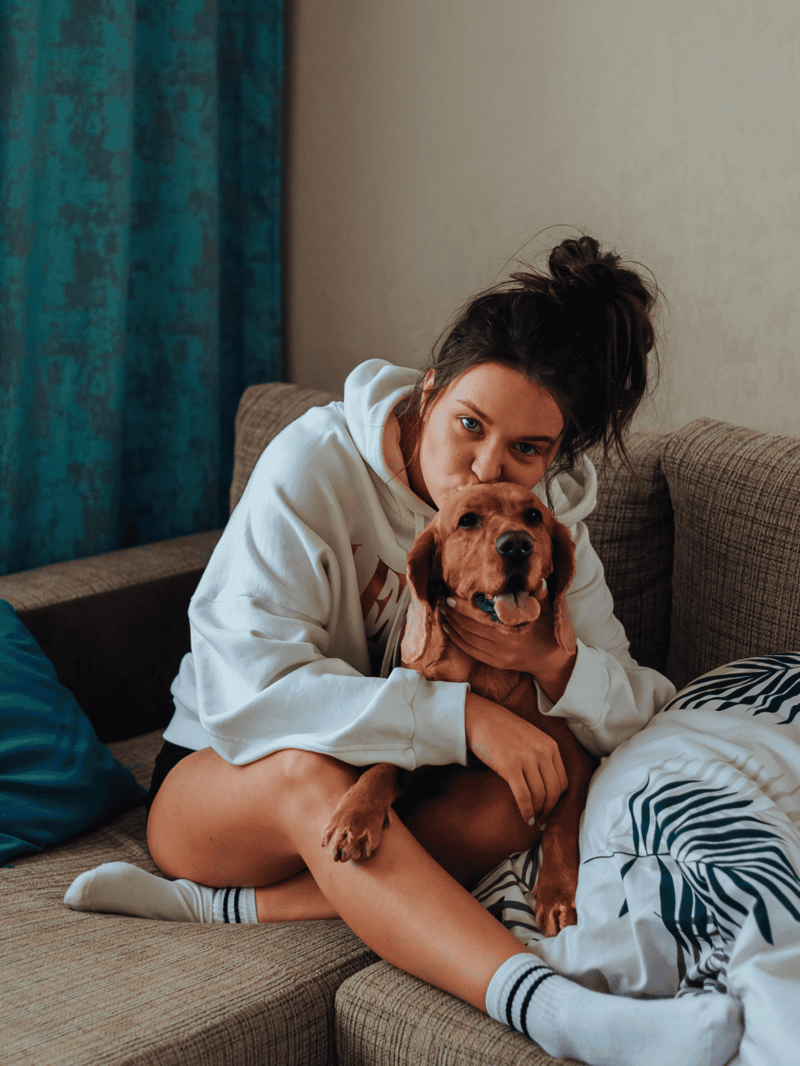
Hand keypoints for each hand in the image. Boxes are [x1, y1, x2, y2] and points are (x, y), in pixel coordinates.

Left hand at [440, 590, 576, 702]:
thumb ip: (540, 595)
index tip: (450, 595)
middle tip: (441, 600)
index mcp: (515, 633)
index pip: (480, 619)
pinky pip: (471, 651)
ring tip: (442, 611)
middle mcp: (504, 647)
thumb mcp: (548, 611)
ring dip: (451, 625)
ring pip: (467, 641)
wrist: (553, 660)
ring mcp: (498, 658)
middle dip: (452, 614)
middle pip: (469, 629)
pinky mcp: (495, 663)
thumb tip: (536, 580)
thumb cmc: (549, 630)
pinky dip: (457, 640)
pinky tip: (449, 629)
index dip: (463, 608)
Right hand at [464, 692, 567, 826]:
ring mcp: (526, 758)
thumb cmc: (502, 730)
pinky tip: (525, 818)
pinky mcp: (510, 766)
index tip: (550, 810)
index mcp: (550, 745)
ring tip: (533, 821)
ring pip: (540, 795)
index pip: (563, 781)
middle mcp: (542, 751)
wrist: (479, 717)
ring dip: (538, 813)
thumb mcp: (530, 738)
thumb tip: (547, 786)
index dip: (558, 801)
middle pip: (554, 791)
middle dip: (549, 810)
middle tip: (542, 821)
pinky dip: (526, 811)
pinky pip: (524, 796)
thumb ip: (542, 756)